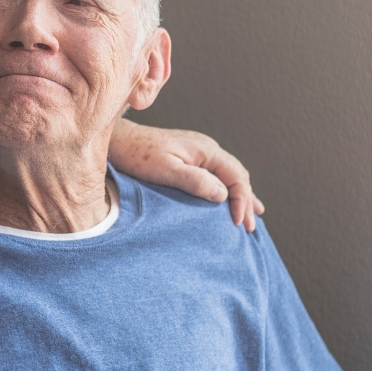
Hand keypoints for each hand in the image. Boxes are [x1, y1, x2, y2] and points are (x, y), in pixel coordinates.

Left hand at [108, 120, 264, 230]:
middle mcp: (207, 149)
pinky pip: (216, 175)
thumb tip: (223, 195)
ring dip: (240, 196)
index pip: (236, 176)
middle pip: (237, 176)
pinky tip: (228, 200)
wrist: (120, 142)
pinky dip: (227, 189)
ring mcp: (199, 153)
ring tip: (252, 216)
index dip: (242, 200)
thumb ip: (195, 181)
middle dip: (246, 201)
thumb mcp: (166, 170)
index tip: (239, 222)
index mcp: (206, 150)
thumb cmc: (138, 156)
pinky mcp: (189, 158)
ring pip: (229, 176)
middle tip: (250, 228)